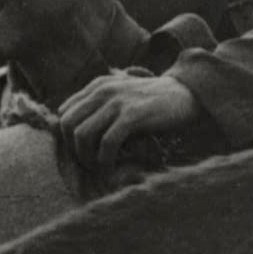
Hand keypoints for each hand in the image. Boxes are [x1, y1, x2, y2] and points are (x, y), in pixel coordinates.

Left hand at [58, 71, 200, 172]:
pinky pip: (107, 142)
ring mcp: (117, 102)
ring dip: (86, 157)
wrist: (188, 94)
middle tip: (86, 163)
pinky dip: (104, 159)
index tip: (80, 151)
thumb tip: (77, 135)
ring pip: (82, 134)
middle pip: (67, 124)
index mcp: (97, 86)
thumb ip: (100, 107)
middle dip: (72, 149)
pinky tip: (110, 167)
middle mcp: (102, 91)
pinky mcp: (133, 115)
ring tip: (98, 167)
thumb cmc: (153, 102)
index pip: (64, 112)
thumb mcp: (122, 97)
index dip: (66, 136)